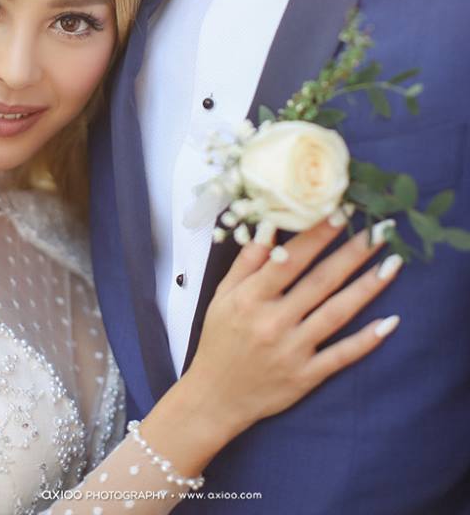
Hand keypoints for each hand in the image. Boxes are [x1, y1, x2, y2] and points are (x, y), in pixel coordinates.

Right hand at [181, 217, 400, 452]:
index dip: (316, 235)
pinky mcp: (306, 377)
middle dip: (353, 253)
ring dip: (368, 287)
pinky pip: (342, 356)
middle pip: (320, 281)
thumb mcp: (222, 295)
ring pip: (337, 313)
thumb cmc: (219, 339)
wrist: (215, 397)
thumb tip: (269, 226)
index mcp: (251, 298)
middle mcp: (274, 322)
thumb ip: (247, 261)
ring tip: (393, 263)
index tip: (340, 212)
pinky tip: (391, 322)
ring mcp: (293, 351)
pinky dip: (367, 340)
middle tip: (380, 230)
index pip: (289, 260)